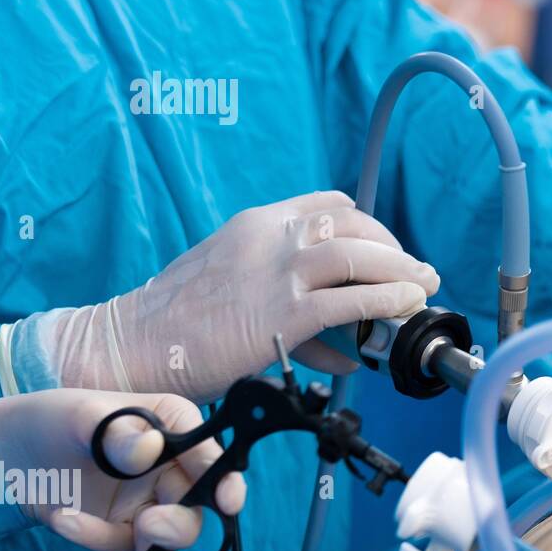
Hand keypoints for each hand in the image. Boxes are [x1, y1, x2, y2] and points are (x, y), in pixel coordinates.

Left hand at [0, 388, 245, 550]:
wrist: (12, 454)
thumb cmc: (57, 420)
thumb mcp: (83, 416)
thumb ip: (117, 432)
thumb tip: (150, 447)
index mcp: (177, 428)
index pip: (211, 455)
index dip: (227, 479)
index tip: (228, 501)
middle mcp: (174, 469)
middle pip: (200, 506)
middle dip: (180, 523)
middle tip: (150, 524)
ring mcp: (152, 504)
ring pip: (174, 540)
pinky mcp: (125, 533)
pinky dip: (102, 547)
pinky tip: (67, 523)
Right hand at [6, 191, 438, 403]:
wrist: (130, 342)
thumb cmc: (177, 321)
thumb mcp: (233, 288)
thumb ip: (287, 304)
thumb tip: (340, 345)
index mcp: (259, 223)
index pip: (329, 204)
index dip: (368, 226)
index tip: (387, 248)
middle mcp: (272, 237)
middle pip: (355, 226)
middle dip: (394, 249)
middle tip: (416, 271)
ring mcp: (277, 272)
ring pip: (359, 256)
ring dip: (401, 272)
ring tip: (422, 288)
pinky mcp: (281, 313)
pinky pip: (348, 302)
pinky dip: (385, 303)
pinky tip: (402, 309)